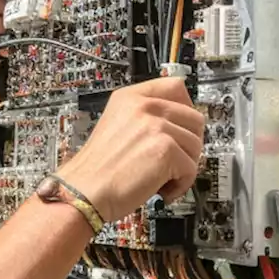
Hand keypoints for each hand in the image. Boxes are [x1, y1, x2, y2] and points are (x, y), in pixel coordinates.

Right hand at [57, 78, 204, 222]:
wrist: (82, 192)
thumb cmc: (96, 170)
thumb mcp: (116, 126)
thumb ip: (144, 118)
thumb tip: (179, 127)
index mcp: (130, 98)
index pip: (176, 87)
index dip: (186, 110)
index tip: (182, 128)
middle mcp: (143, 106)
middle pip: (194, 117)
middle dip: (189, 144)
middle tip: (173, 161)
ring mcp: (155, 126)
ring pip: (196, 145)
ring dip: (184, 167)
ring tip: (162, 178)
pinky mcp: (165, 150)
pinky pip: (192, 168)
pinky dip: (180, 185)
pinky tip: (161, 189)